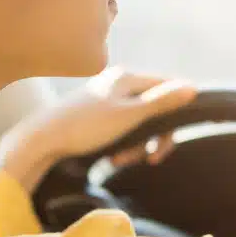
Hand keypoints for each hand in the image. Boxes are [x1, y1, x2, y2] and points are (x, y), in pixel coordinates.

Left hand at [0, 69, 198, 192]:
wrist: (41, 140)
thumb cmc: (85, 127)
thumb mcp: (128, 116)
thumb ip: (161, 102)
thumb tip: (194, 88)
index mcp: (127, 76)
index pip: (168, 86)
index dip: (175, 112)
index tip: (167, 141)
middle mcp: (119, 81)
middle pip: (155, 107)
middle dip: (153, 136)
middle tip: (151, 159)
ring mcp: (108, 97)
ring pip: (140, 121)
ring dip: (137, 144)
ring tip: (122, 160)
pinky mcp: (99, 113)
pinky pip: (124, 127)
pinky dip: (124, 143)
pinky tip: (113, 157)